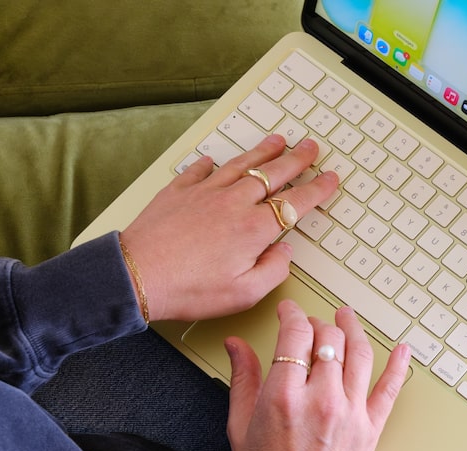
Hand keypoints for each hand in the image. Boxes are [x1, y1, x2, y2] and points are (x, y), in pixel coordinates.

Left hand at [119, 135, 338, 321]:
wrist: (136, 276)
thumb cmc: (189, 290)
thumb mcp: (243, 294)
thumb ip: (274, 271)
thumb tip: (285, 252)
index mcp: (254, 229)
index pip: (296, 202)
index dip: (318, 189)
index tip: (330, 178)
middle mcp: (233, 203)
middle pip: (274, 174)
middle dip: (297, 159)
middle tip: (311, 148)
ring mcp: (205, 193)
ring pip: (242, 165)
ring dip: (263, 152)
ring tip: (278, 141)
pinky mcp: (179, 191)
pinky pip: (199, 170)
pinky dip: (210, 163)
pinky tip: (213, 160)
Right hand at [225, 299, 410, 450]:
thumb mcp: (240, 426)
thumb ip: (242, 379)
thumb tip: (236, 345)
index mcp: (284, 396)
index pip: (295, 334)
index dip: (293, 314)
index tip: (290, 311)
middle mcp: (321, 398)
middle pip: (329, 338)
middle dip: (319, 323)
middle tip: (314, 323)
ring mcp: (350, 412)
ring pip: (359, 353)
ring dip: (354, 329)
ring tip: (348, 317)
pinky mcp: (370, 428)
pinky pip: (390, 389)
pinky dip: (399, 365)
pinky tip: (402, 349)